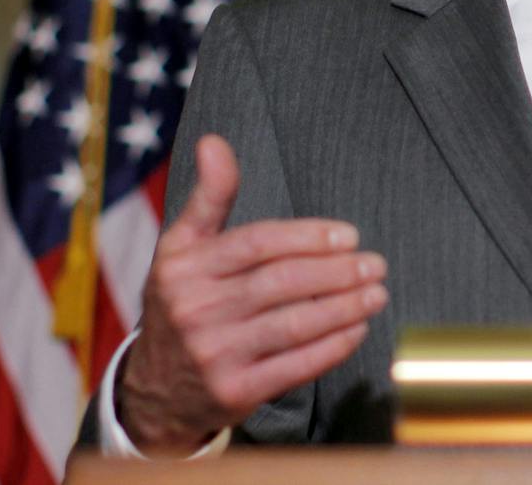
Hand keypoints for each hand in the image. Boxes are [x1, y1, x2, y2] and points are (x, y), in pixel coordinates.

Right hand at [118, 134, 387, 450]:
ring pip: (293, 325)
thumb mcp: (182, 247)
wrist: (154, 389)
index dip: (309, 237)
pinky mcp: (234, 392)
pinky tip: (358, 329)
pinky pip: (294, 367)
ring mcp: (213, 354)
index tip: (350, 236)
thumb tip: (214, 140)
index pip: (258, 243)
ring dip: (345, 307)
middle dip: (337, 272)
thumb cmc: (183, 303)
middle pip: (281, 283)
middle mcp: (195, 309)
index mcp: (184, 267)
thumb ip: (209, 196)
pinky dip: (332, 347)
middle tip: (375, 264)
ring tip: (377, 293)